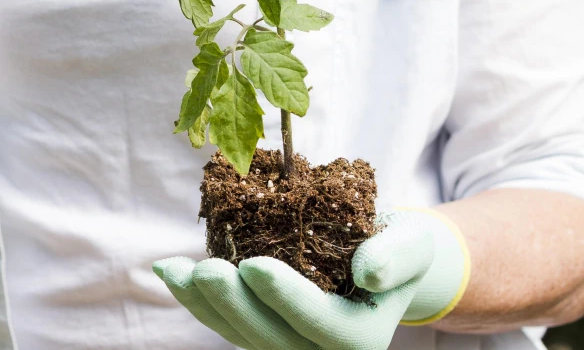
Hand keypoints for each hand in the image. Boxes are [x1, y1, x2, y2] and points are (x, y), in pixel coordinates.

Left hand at [154, 209, 469, 349]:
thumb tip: (368, 271)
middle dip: (234, 304)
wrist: (378, 257)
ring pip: (239, 333)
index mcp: (360, 338)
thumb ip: (395, 257)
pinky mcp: (260, 331)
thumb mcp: (412, 244)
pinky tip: (171, 271)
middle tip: (207, 269)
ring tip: (177, 270)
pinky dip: (195, 299)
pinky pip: (223, 322)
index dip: (286, 298)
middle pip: (271, 336)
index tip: (253, 265)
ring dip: (204, 303)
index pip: (321, 323)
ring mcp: (286, 345)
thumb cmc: (395, 246)